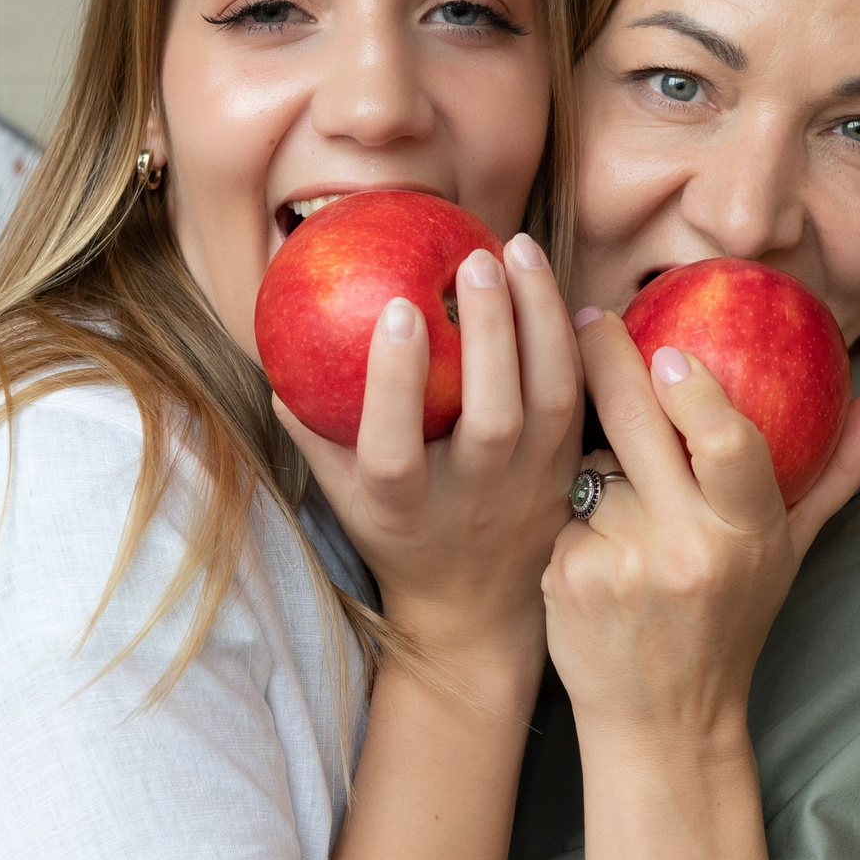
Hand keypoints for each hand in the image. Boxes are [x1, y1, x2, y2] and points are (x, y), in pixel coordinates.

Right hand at [280, 232, 583, 708]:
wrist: (477, 609)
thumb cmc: (399, 534)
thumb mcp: (344, 497)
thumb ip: (313, 431)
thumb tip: (277, 358)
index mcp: (403, 507)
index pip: (395, 448)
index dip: (396, 382)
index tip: (397, 310)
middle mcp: (473, 499)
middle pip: (492, 417)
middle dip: (488, 332)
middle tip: (475, 257)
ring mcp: (530, 488)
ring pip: (551, 401)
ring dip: (541, 319)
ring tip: (519, 249)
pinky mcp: (571, 474)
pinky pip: (583, 401)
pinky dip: (576, 343)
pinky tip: (560, 289)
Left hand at [542, 309, 859, 749]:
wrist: (664, 723)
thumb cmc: (731, 624)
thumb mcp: (791, 551)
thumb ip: (837, 471)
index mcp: (746, 534)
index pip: (730, 445)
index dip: (696, 392)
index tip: (670, 350)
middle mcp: (686, 548)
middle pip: (636, 426)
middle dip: (609, 359)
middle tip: (593, 318)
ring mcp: (622, 563)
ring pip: (596, 467)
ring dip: (602, 467)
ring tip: (626, 510)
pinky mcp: (568, 577)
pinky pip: (564, 509)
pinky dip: (576, 513)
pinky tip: (596, 549)